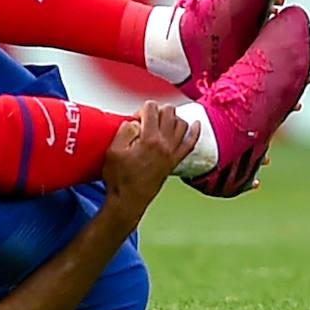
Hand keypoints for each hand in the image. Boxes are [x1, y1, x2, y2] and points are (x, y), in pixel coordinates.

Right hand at [101, 101, 199, 223]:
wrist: (129, 200)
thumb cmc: (119, 179)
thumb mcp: (113, 151)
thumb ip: (124, 131)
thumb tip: (135, 122)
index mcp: (149, 139)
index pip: (151, 109)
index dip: (141, 110)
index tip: (134, 120)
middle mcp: (165, 144)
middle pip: (169, 112)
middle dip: (157, 110)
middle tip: (146, 120)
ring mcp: (173, 153)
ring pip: (182, 123)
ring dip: (172, 117)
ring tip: (161, 121)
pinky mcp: (175, 161)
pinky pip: (191, 143)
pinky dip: (195, 131)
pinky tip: (196, 124)